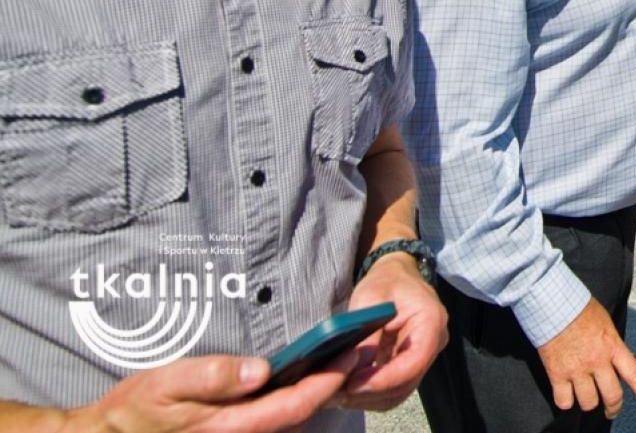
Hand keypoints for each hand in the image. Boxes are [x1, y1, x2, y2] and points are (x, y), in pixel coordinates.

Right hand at [76, 352, 353, 432]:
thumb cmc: (136, 409)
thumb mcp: (167, 384)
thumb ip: (213, 377)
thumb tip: (260, 370)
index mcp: (230, 424)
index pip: (293, 404)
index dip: (326, 381)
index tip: (349, 356)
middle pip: (298, 413)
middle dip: (330, 384)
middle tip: (357, 353)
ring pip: (288, 417)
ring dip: (315, 391)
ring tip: (339, 360)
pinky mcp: (232, 432)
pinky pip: (271, 419)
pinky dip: (292, 399)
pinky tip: (301, 378)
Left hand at [336, 251, 448, 410]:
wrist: (396, 276)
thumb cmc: (385, 281)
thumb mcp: (371, 299)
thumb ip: (366, 335)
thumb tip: (352, 370)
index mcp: (431, 320)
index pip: (414, 361)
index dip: (384, 379)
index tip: (352, 384)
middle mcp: (434, 342)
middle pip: (406, 382)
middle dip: (371, 393)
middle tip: (336, 393)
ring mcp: (424, 356)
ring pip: (400, 392)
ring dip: (369, 398)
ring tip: (337, 394)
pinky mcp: (410, 364)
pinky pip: (393, 388)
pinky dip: (371, 394)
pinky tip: (348, 389)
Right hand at [536, 298, 635, 420]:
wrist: (553, 302)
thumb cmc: (578, 307)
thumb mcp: (605, 322)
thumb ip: (611, 343)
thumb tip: (613, 356)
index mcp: (613, 346)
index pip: (635, 375)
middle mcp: (597, 361)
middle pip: (612, 396)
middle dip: (613, 407)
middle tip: (610, 410)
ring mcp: (577, 369)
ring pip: (589, 402)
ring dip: (587, 401)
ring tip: (584, 394)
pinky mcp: (557, 374)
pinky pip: (564, 401)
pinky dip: (565, 401)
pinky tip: (565, 393)